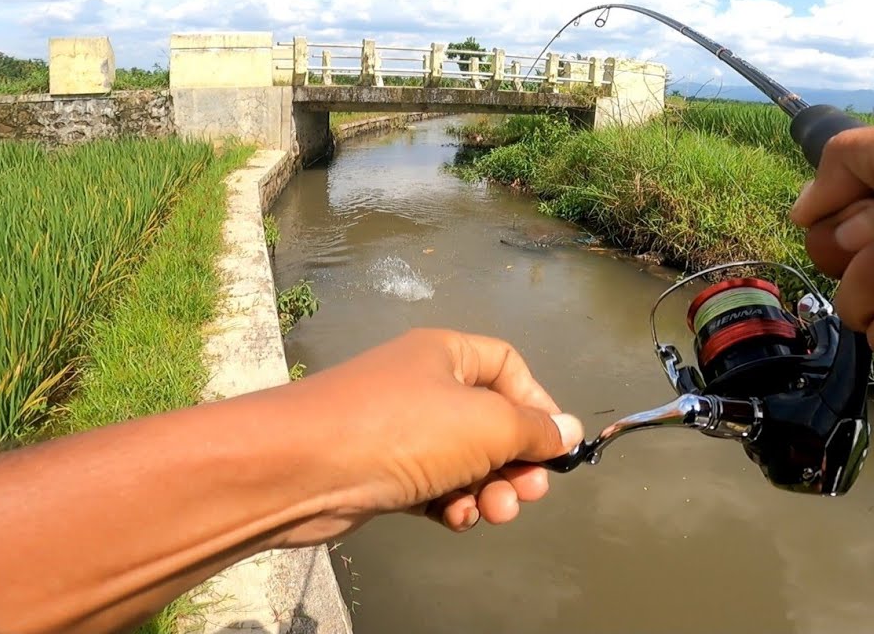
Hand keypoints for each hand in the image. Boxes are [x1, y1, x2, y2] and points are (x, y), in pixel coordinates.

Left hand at [275, 328, 583, 542]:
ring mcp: (400, 431)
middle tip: (529, 492)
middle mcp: (424, 386)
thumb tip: (571, 430)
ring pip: (465, 460)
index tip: (554, 444)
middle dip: (517, 460)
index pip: (508, 368)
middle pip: (491, 421)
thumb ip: (535, 430)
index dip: (537, 404)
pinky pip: (433, 487)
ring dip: (489, 489)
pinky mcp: (382, 473)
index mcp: (447, 355)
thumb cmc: (402, 430)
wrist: (302, 469)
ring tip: (496, 512)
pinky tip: (456, 519)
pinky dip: (452, 504)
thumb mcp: (486, 424)